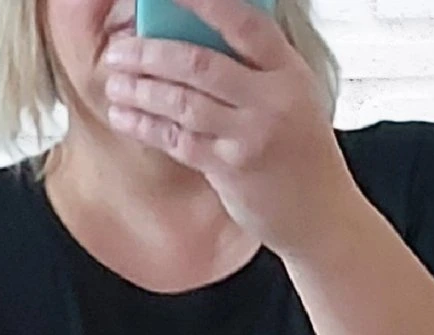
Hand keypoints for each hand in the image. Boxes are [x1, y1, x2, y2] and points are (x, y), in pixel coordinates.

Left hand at [101, 0, 357, 258]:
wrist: (319, 214)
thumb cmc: (300, 153)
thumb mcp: (292, 98)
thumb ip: (253, 71)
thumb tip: (191, 40)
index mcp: (288, 71)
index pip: (243, 23)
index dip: (203, 3)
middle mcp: (271, 100)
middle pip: (200, 64)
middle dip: (150, 54)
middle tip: (118, 50)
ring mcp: (250, 136)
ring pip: (183, 103)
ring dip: (141, 91)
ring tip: (113, 82)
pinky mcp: (230, 170)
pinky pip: (179, 141)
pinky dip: (146, 126)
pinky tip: (124, 117)